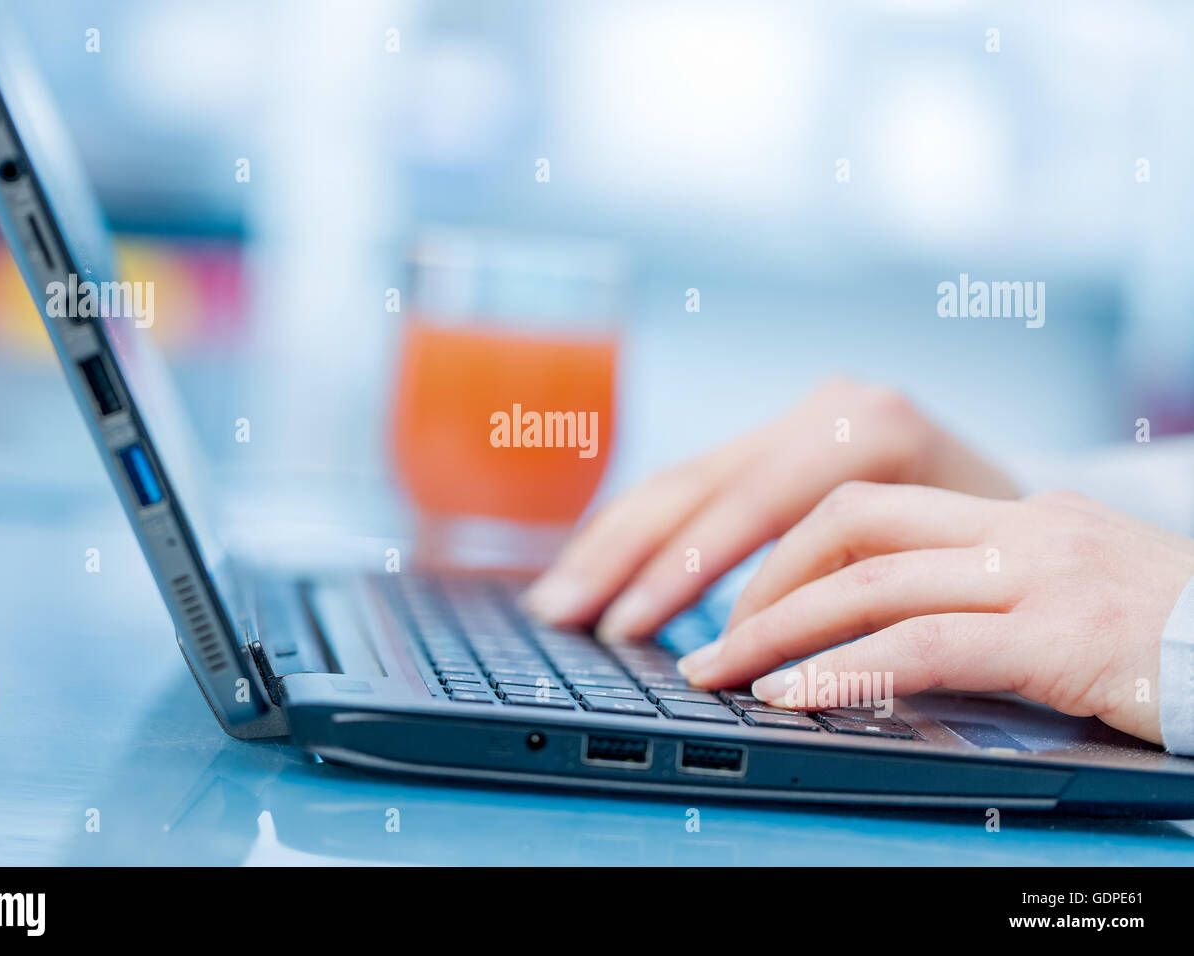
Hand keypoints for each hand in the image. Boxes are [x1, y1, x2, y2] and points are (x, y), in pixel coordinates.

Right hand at [521, 378, 1017, 640]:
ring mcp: (798, 415)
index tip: (627, 631)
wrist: (1030, 514)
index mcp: (871, 429)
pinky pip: (696, 485)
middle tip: (561, 616)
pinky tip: (598, 568)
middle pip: (697, 486)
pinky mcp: (778, 437)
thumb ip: (843, 592)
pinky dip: (641, 533)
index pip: (751, 505)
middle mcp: (826, 408)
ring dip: (610, 546)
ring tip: (556, 602)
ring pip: (682, 481)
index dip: (679, 572)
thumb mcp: (940, 570)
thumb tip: (734, 646)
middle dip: (620, 558)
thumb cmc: (999, 555)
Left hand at [676, 483, 1193, 744]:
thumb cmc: (1176, 636)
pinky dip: (845, 671)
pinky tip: (794, 697)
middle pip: (848, 523)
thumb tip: (878, 633)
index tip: (735, 596)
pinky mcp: (1062, 637)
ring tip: (718, 670)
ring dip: (775, 628)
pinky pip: (924, 646)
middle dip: (759, 577)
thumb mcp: (1072, 591)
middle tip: (708, 633)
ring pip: (868, 582)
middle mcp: (1021, 526)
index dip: (785, 547)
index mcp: (1015, 512)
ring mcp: (1042, 576)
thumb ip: (985, 593)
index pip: (867, 504)